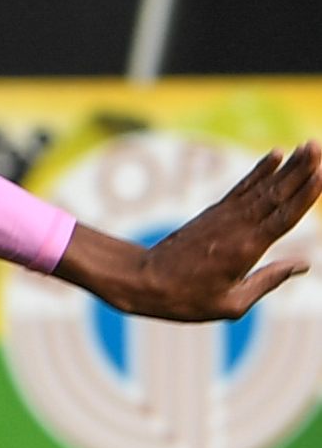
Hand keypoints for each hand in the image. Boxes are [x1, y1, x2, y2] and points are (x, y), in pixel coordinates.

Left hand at [71, 142, 318, 320]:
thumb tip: (303, 264)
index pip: (283, 217)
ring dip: (288, 165)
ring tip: (308, 145)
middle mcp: (238, 227)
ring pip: (263, 187)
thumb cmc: (186, 299)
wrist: (143, 281)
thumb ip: (268, 280)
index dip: (305, 195)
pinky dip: (259, 171)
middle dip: (301, 170)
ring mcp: (225, 216)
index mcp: (246, 249)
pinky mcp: (214, 213)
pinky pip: (242, 188)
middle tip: (320, 146)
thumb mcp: (230, 303)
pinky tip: (275, 154)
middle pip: (277, 194)